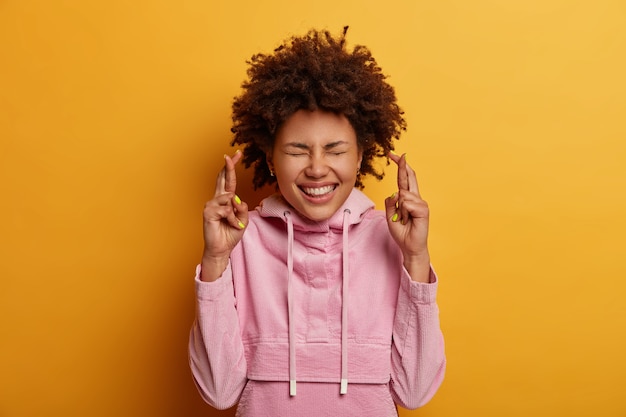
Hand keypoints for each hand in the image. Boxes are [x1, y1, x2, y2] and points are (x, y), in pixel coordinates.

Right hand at [201, 151, 248, 280]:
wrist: (221, 249)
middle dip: (229, 167)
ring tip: (233, 223)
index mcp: (225, 200)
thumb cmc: (230, 234)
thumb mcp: (243, 220)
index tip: (235, 155)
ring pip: (229, 197)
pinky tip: (227, 224)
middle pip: (223, 179)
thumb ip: (242, 209)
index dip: (231, 168)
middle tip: (231, 155)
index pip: (228, 180)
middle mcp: (217, 199)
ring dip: (235, 213)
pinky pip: (226, 209)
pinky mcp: (208, 212)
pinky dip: (231, 218)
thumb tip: (237, 199)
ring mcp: (211, 204)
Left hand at [384, 152, 430, 281]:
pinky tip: (408, 219)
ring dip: (399, 209)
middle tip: (398, 154)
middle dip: (403, 166)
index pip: (404, 179)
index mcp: (407, 198)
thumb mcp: (389, 216)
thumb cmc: (401, 232)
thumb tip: (394, 193)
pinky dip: (403, 212)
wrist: (410, 246)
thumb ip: (390, 203)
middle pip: (409, 177)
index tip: (393, 155)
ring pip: (403, 194)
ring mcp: (420, 203)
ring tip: (403, 219)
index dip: (400, 166)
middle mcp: (415, 198)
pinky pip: (407, 203)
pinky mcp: (423, 210)